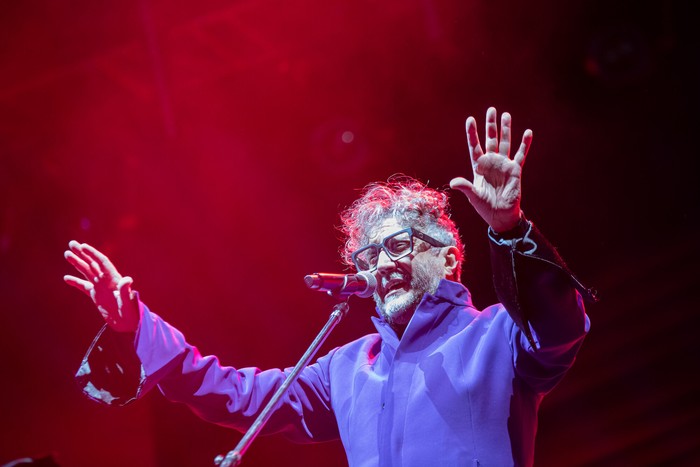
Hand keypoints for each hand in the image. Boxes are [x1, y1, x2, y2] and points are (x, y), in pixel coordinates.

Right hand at [64, 241, 138, 331]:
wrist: (129, 324)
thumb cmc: (132, 313)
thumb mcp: (129, 303)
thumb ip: (126, 291)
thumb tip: (127, 279)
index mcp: (114, 280)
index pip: (102, 263)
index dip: (93, 254)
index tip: (83, 246)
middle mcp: (106, 281)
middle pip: (93, 264)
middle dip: (82, 253)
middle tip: (71, 243)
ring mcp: (101, 287)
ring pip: (87, 272)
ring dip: (77, 263)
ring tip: (67, 254)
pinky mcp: (96, 296)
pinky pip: (84, 286)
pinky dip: (76, 282)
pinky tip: (66, 278)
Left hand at [450, 107, 531, 231]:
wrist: (501, 216)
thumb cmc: (485, 207)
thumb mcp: (473, 196)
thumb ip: (465, 187)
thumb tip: (453, 182)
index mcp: (478, 167)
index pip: (474, 146)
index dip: (472, 134)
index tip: (470, 119)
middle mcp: (491, 163)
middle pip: (490, 140)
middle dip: (490, 125)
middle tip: (491, 109)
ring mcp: (503, 165)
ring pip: (505, 143)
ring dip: (506, 130)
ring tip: (506, 115)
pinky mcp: (515, 170)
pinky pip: (520, 154)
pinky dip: (524, 144)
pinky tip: (528, 132)